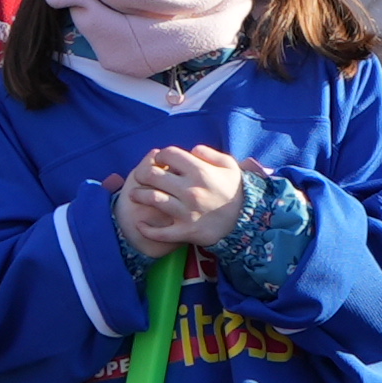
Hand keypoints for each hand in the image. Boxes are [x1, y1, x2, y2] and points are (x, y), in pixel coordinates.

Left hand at [114, 143, 256, 251]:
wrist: (246, 221)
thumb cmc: (234, 191)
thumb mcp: (229, 166)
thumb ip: (209, 153)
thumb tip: (191, 150)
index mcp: (200, 171)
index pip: (169, 154)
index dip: (161, 155)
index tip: (160, 161)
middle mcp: (190, 190)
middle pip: (154, 175)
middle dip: (143, 172)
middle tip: (142, 176)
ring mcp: (186, 212)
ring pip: (152, 199)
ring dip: (139, 195)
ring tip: (135, 195)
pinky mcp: (185, 231)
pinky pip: (160, 232)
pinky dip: (147, 229)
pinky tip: (140, 224)